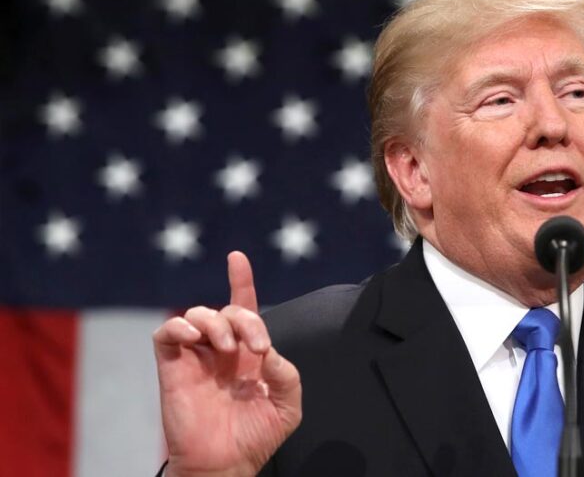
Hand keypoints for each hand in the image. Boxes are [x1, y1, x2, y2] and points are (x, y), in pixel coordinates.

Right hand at [154, 252, 301, 476]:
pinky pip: (167, 333)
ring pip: (198, 314)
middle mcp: (222, 351)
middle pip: (229, 310)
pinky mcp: (172, 367)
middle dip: (245, 318)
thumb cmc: (254, 437)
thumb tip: (268, 351)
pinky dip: (179, 326)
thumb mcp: (287, 407)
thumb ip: (287, 375)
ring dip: (216, 322)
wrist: (223, 465)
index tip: (237, 258)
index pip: (245, 309)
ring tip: (226, 348)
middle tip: (255, 348)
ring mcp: (196, 357)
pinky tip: (195, 338)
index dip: (241, 282)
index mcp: (248, 354)